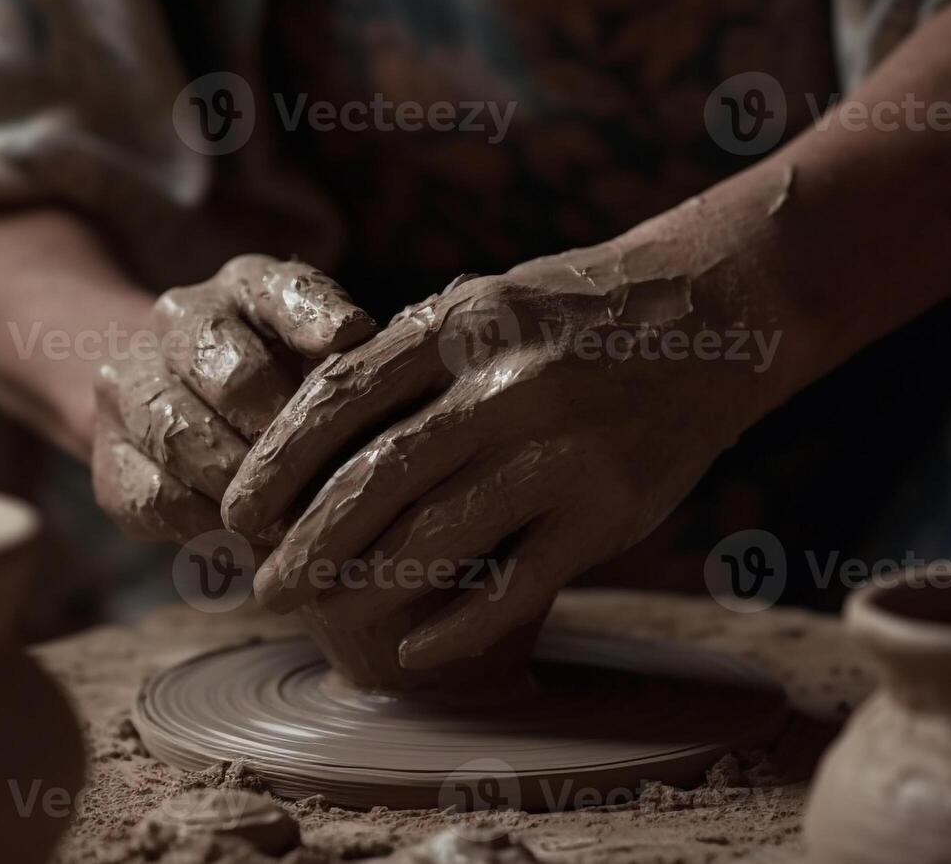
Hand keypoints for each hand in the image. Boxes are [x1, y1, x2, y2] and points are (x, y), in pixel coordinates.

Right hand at [93, 255, 374, 543]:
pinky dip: (210, 525)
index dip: (316, 319)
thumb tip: (375, 384)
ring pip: (184, 439)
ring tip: (296, 522)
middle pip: (231, 374)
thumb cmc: (291, 390)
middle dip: (282, 435)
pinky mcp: (109, 457)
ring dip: (245, 489)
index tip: (350, 342)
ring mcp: (131, 383)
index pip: (283, 290)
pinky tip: (250, 539)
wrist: (183, 408)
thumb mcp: (327, 365)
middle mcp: (179, 317)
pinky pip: (159, 496)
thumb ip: (352, 366)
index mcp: (247, 284)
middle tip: (327, 478)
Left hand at [221, 243, 774, 667]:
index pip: (339, 400)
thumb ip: (408, 358)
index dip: (276, 464)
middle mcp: (506, 386)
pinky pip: (516, 584)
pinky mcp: (610, 510)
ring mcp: (562, 451)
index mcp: (461, 325)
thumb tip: (309, 430)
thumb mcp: (486, 302)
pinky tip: (414, 648)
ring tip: (318, 614)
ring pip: (435, 537)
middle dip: (305, 542)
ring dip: (363, 586)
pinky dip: (457, 625)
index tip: (235, 512)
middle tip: (262, 586)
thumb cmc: (575, 313)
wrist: (715, 312)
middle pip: (376, 479)